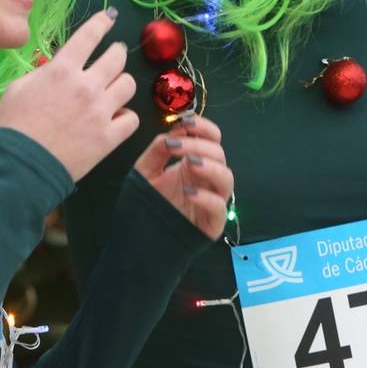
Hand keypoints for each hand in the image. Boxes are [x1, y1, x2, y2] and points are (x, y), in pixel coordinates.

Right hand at [0, 9, 138, 182]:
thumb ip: (43, 73)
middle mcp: (86, 86)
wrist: (21, 167)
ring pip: (129, 85)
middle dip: (116, 52)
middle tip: (113, 56)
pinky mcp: (109, 137)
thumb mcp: (17, 88)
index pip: (89, 35)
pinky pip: (131, 118)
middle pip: (117, 57)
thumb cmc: (13, 126)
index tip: (108, 18)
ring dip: (121, 84)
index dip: (101, 22)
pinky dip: (124, 117)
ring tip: (113, 89)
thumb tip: (60, 66)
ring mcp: (101, 112)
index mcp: (62, 70)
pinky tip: (114, 118)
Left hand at [132, 115, 233, 239]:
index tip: (186, 123)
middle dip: (198, 145)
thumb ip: (156, 152)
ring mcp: (212, 201)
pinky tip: (189, 192)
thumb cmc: (145, 208)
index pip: (211, 140)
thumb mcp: (144, 174)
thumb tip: (172, 134)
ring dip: (210, 166)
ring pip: (227, 178)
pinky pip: (219, 208)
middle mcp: (206, 180)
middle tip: (176, 146)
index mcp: (193, 165)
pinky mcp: (212, 223)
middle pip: (218, 154)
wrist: (139, 244)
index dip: (204, 128)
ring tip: (189, 163)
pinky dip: (207, 197)